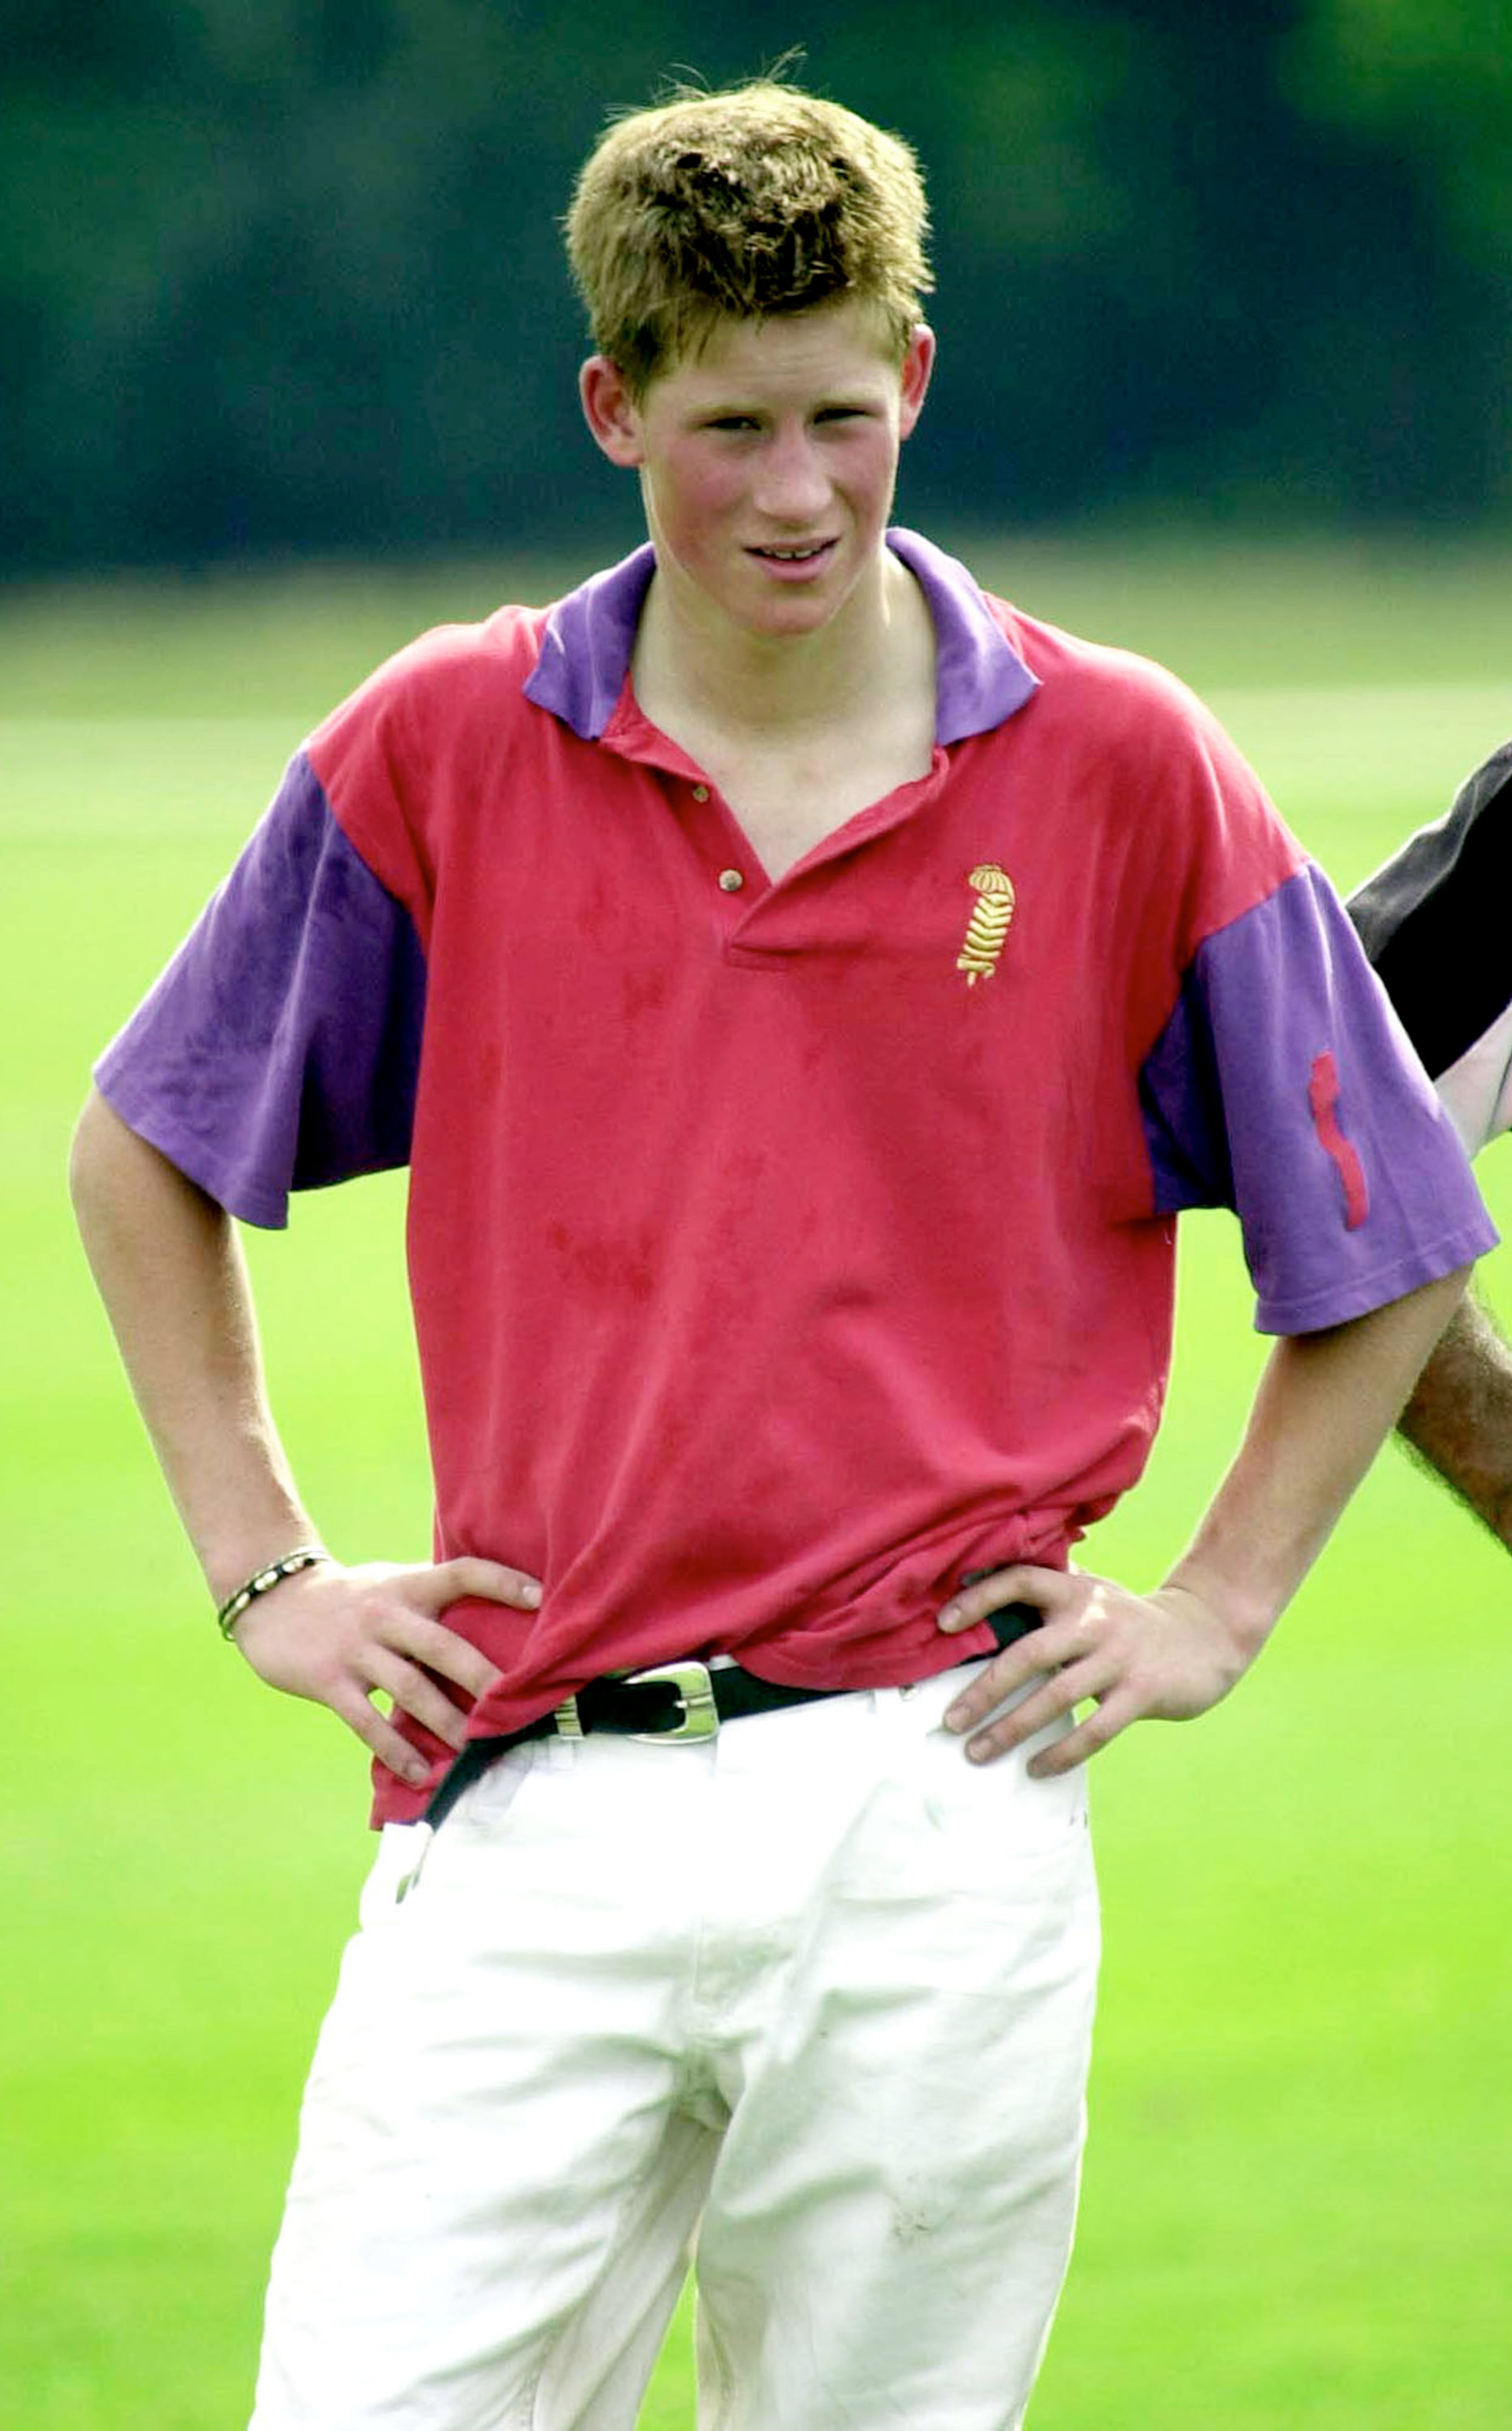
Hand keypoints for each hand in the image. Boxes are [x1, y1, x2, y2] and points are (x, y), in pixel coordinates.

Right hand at [228, 1556, 540, 1786]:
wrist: (271, 1598)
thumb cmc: (349, 1597)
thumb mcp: (390, 1583)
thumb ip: (432, 1599)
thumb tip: (494, 1618)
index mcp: (407, 1586)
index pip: (462, 1573)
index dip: (501, 1581)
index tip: (541, 1597)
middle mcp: (386, 1614)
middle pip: (443, 1645)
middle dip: (483, 1678)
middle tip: (517, 1705)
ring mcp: (357, 1649)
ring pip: (411, 1689)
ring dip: (446, 1723)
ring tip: (476, 1750)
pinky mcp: (329, 1681)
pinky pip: (368, 1721)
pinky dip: (396, 1749)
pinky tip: (421, 1771)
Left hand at [935, 1564, 1253, 1775]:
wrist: (1207, 1634)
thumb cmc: (1128, 1621)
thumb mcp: (1091, 1596)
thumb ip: (1047, 1599)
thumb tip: (975, 1600)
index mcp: (1076, 1590)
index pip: (1020, 1581)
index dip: (980, 1598)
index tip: (942, 1624)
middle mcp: (1094, 1619)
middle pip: (1027, 1654)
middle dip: (984, 1691)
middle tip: (950, 1720)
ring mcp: (1119, 1657)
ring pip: (1055, 1697)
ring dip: (1011, 1729)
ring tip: (977, 1753)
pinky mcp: (1143, 1692)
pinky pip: (1095, 1730)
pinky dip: (1061, 1753)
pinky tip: (1034, 1769)